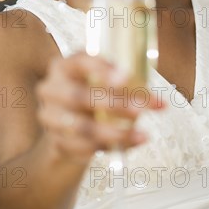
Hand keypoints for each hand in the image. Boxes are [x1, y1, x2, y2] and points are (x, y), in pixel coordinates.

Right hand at [35, 51, 165, 164]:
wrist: (69, 126)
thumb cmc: (93, 95)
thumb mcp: (103, 81)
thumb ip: (124, 84)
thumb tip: (158, 101)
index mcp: (63, 66)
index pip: (79, 62)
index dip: (101, 68)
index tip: (125, 76)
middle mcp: (52, 89)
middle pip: (79, 96)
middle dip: (114, 104)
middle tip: (141, 110)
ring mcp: (50, 116)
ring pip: (82, 127)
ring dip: (115, 132)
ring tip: (141, 134)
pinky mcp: (57, 141)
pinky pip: (83, 147)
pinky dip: (109, 147)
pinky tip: (130, 143)